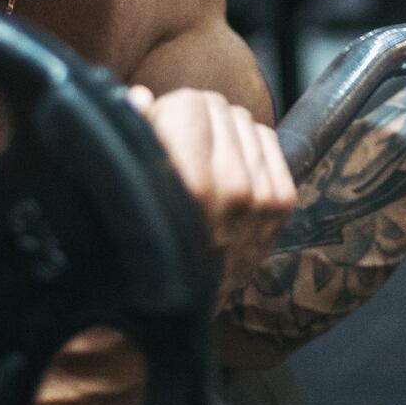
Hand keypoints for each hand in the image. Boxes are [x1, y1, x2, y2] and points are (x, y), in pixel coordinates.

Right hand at [126, 86, 296, 291]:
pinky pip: (269, 140)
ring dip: (221, 132)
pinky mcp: (283, 205)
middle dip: (194, 120)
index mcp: (188, 182)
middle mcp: (232, 188)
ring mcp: (262, 198)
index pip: (189, 102)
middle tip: (179, 148)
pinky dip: (248, 146)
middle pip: (218, 107)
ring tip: (203, 163)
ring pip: (244, 121)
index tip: (156, 131)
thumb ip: (131, 136)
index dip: (166, 112)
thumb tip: (141, 97)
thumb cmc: (141, 244)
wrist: (177, 307)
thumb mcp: (122, 192)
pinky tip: (230, 168)